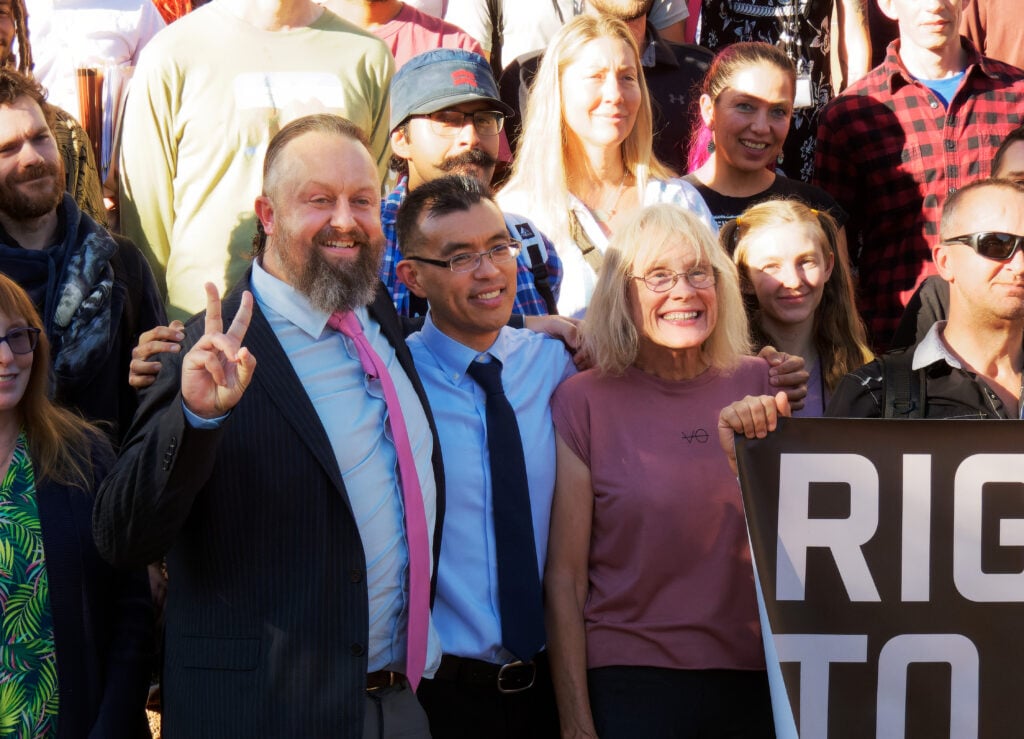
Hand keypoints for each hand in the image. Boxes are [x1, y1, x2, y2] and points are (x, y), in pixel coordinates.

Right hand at [129, 320, 184, 388]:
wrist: (156, 378)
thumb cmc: (163, 356)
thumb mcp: (169, 343)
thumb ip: (174, 332)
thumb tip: (179, 325)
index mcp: (147, 341)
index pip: (156, 332)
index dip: (169, 332)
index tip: (182, 336)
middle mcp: (139, 352)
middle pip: (148, 346)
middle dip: (163, 346)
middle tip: (178, 348)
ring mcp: (135, 366)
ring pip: (136, 364)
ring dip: (148, 365)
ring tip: (160, 366)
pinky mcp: (133, 379)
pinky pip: (134, 380)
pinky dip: (143, 380)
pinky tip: (153, 379)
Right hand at [181, 283, 256, 418]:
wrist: (209, 408)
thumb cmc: (226, 393)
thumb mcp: (242, 381)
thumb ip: (247, 365)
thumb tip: (244, 349)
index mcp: (230, 348)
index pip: (238, 325)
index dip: (244, 310)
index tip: (248, 294)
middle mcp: (215, 346)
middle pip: (213, 318)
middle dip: (212, 300)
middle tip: (209, 283)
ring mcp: (202, 350)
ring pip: (216, 337)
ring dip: (228, 347)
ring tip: (234, 360)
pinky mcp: (192, 359)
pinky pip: (208, 356)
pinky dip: (217, 368)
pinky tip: (219, 380)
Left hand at [523, 315, 591, 367]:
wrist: (532, 332)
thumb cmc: (543, 325)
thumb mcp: (554, 323)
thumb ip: (568, 329)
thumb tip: (577, 344)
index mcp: (582, 327)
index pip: (593, 339)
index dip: (587, 348)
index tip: (576, 355)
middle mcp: (583, 337)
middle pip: (593, 350)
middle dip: (587, 357)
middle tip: (575, 362)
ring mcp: (580, 347)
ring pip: (591, 357)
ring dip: (586, 363)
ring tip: (576, 366)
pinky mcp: (576, 356)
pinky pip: (585, 363)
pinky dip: (583, 367)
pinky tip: (577, 369)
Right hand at [718, 391, 790, 474]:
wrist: (747, 455)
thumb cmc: (762, 440)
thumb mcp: (777, 426)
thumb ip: (783, 410)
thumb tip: (782, 394)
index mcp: (762, 401)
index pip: (768, 400)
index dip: (770, 415)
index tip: (772, 428)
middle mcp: (749, 400)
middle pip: (756, 405)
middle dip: (760, 423)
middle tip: (760, 435)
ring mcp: (736, 406)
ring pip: (744, 410)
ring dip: (749, 426)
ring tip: (750, 435)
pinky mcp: (725, 413)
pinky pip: (732, 415)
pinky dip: (738, 426)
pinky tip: (740, 431)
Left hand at [759, 345, 807, 410]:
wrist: (759, 381)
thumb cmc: (764, 366)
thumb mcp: (765, 356)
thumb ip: (770, 353)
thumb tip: (776, 362)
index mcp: (796, 362)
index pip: (797, 363)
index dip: (785, 367)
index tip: (770, 372)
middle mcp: (802, 375)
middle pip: (802, 377)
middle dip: (786, 379)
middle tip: (771, 381)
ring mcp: (801, 389)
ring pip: (802, 392)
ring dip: (790, 393)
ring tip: (775, 393)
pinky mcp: (798, 401)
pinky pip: (800, 404)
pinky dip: (791, 405)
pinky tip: (778, 403)